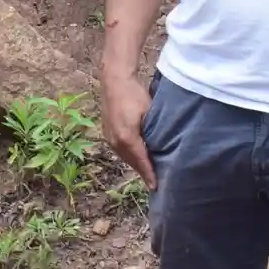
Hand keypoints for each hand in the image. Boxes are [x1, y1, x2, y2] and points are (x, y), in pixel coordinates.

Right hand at [101, 69, 155, 188]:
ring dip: (136, 165)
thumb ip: (154, 133)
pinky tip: (138, 158)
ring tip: (148, 174)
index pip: (142, 161)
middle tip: (156, 183)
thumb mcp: (149, 114)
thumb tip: (161, 148)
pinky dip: (130, 156)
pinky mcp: (107, 133)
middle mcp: (115, 141)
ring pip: (125, 157)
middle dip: (144, 173)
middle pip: (132, 162)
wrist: (114, 81)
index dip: (150, 174)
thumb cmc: (134, 94)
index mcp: (127, 138)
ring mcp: (109, 138)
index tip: (157, 187)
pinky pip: (120, 150)